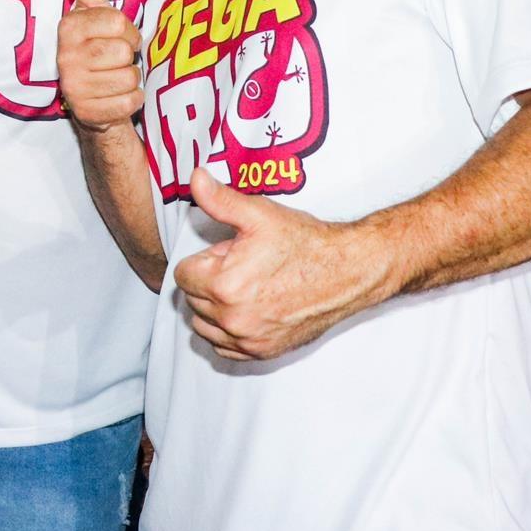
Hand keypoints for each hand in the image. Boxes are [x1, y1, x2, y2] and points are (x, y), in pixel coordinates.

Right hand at [55, 0, 143, 131]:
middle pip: (122, 51)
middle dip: (128, 56)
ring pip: (128, 78)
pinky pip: (129, 102)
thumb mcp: (93, 15)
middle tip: (115, 60)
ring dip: (129, 79)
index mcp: (68, 28)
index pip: (117, 22)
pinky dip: (130, 100)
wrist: (93, 100)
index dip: (127, 31)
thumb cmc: (98, 50)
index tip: (118, 36)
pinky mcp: (87, 113)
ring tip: (113, 78)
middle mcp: (65, 57)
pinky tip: (115, 98)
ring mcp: (74, 88)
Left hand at [171, 169, 386, 360]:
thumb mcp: (258, 214)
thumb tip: (195, 178)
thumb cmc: (305, 243)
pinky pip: (224, 347)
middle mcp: (233, 318)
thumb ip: (219, 200)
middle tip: (239, 267)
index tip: (227, 254)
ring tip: (241, 288)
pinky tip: (245, 310)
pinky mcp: (263, 352)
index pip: (182, 276)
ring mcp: (248, 339)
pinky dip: (227, 332)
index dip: (204, 260)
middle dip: (208, 281)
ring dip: (213, 308)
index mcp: (224, 285)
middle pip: (192, 300)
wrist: (348, 272)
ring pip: (204, 326)